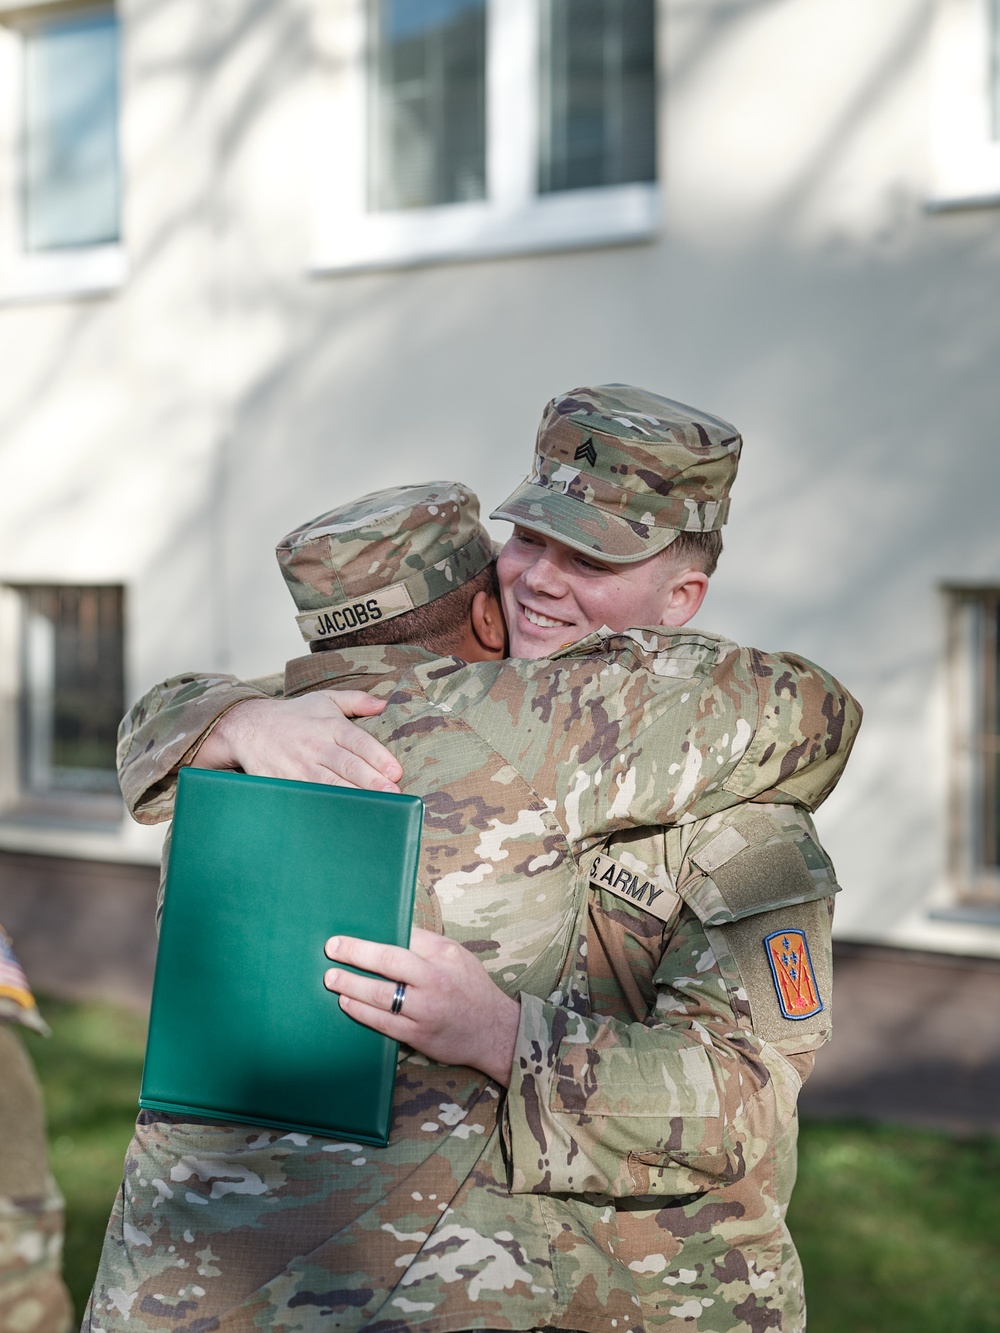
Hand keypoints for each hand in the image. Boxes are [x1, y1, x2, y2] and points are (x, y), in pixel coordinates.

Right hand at [192, 692, 403, 791]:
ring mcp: (298, 767)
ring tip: (376, 808)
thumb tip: (385, 704)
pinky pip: (307, 798)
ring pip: (329, 784)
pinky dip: (323, 808)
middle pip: (346, 765)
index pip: (357, 741)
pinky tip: (341, 817)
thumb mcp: (323, 700)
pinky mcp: (284, 783)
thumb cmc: (293, 716)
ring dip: (352, 797)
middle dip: (370, 781)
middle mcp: (315, 746)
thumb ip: (356, 700)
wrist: (248, 727)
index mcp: (328, 725)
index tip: (395, 772)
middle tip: (393, 795)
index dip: (377, 757)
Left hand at [324, 927, 519, 1086]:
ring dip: (350, 984)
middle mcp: (435, 980)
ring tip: (331, 978)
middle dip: (355, 954)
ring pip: (379, 995)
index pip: (403, 938)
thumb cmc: (471, 987)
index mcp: (444, 956)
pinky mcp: (418, 1035)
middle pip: (388, 962)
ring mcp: (426, 1010)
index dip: (371, 938)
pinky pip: (382, 1022)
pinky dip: (360, 1011)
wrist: (493, 1031)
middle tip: (331, 949)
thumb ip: (426, 944)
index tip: (346, 936)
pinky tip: (346, 1002)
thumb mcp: (457, 956)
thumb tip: (390, 931)